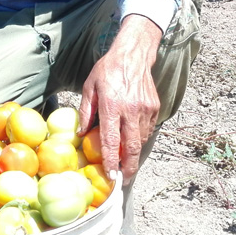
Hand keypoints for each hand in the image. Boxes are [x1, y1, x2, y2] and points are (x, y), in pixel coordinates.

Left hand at [78, 14, 162, 183]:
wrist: (133, 54)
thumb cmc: (107, 70)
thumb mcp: (89, 87)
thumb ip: (86, 112)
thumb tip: (81, 134)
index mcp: (112, 105)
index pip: (112, 140)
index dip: (112, 161)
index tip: (111, 175)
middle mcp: (131, 109)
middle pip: (132, 147)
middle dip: (129, 167)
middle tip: (124, 179)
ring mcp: (145, 109)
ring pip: (141, 140)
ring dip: (134, 153)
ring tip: (127, 162)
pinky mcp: (154, 107)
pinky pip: (147, 129)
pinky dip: (140, 138)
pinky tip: (132, 140)